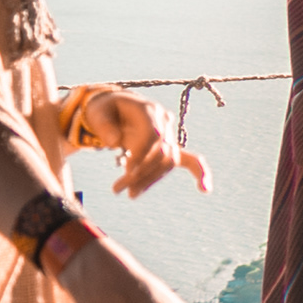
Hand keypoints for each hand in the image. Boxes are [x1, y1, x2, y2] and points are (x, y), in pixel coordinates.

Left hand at [67, 89, 210, 199]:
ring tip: (130, 193)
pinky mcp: (170, 147)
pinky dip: (200, 173)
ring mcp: (170, 134)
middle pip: (162, 152)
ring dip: (151, 180)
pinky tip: (205, 189)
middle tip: (117, 189)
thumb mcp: (97, 112)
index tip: (126, 173)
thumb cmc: (104, 110)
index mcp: (149, 110)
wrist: (115, 109)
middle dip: (142, 173)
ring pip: (168, 162)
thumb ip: (103, 125)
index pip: (153, 136)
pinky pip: (191, 160)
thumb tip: (114, 142)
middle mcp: (164, 121)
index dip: (142, 156)